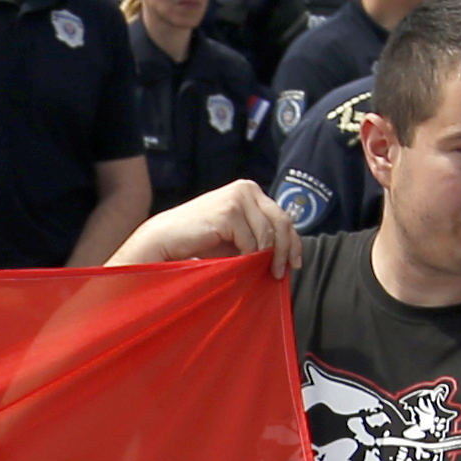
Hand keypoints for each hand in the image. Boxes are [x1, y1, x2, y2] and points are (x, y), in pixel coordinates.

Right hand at [104, 180, 301, 277]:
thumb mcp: (236, 233)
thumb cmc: (199, 240)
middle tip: (282, 272)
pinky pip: (251, 240)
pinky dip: (249, 255)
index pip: (282, 216)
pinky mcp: (229, 212)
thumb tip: (286, 251)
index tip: (295, 262)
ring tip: (260, 271)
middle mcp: (246, 189)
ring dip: (267, 256)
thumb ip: (258, 233)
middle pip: (281, 222)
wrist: (165, 239)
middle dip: (285, 250)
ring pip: (268, 234)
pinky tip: (240, 263)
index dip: (293, 241)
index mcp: (249, 190)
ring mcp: (238, 198)